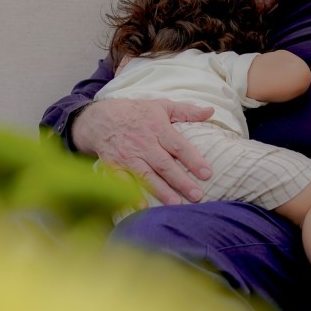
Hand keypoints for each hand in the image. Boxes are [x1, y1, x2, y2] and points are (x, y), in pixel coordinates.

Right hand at [72, 99, 214, 204]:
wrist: (99, 117)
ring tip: (176, 204)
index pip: (179, 146)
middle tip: (197, 195)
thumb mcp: (161, 106)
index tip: (207, 173)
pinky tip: (141, 205)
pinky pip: (122, 180)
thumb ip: (186, 111)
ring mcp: (127, 155)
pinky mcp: (113, 164)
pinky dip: (130, 192)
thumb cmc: (136, 112)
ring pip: (146, 175)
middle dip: (181, 181)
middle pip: (165, 164)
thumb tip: (211, 111)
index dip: (193, 160)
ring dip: (160, 190)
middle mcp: (143, 143)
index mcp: (158, 128)